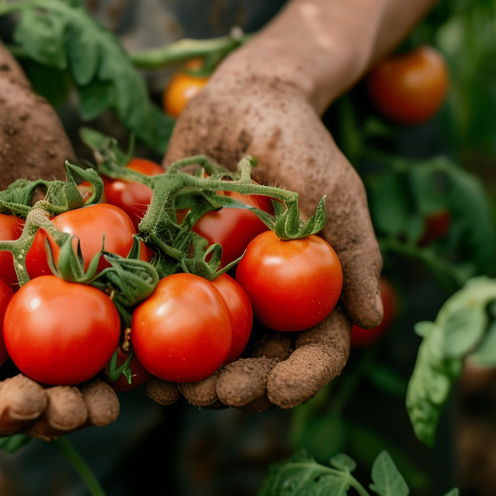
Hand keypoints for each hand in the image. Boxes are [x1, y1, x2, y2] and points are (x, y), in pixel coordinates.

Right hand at [0, 38, 119, 437]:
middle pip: (6, 395)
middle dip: (34, 417)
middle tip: (62, 411)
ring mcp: (34, 308)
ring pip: (59, 376)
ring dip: (81, 402)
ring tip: (104, 406)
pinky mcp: (80, 281)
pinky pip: (101, 328)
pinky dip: (119, 355)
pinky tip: (137, 368)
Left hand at [159, 32, 383, 408]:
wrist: (246, 99)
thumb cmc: (302, 143)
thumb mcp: (335, 194)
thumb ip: (354, 253)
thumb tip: (370, 318)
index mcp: (310, 294)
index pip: (314, 350)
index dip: (300, 378)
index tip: (278, 393)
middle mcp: (264, 301)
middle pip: (254, 362)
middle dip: (236, 388)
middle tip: (211, 396)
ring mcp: (216, 285)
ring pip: (204, 348)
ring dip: (186, 377)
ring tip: (164, 392)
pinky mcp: (172, 263)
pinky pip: (158, 306)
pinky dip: (143, 334)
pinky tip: (126, 354)